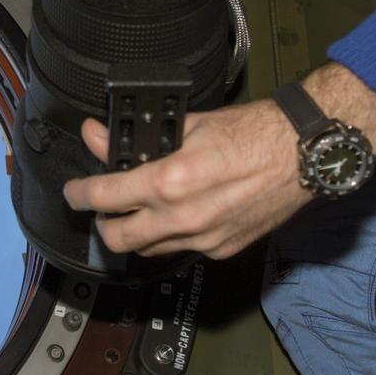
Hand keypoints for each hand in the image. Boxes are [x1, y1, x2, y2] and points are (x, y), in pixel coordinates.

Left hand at [61, 62, 375, 258]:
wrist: (302, 154)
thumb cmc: (253, 133)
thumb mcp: (188, 124)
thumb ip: (139, 138)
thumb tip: (98, 135)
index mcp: (169, 182)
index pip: (103, 198)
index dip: (79, 195)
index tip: (73, 192)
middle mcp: (182, 218)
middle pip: (118, 240)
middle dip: (103, 224)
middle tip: (102, 208)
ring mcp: (203, 239)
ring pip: (148, 250)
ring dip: (136, 233)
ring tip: (136, 211)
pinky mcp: (222, 250)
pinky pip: (181, 251)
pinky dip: (170, 237)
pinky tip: (175, 216)